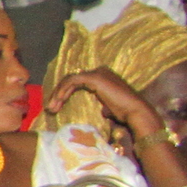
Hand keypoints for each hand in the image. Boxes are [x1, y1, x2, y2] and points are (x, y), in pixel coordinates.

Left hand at [44, 70, 167, 147]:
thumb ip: (104, 106)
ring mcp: (97, 73)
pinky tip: (57, 101)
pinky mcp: (95, 77)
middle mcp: (100, 72)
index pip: (76, 82)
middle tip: (50, 109)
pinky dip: (63, 91)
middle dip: (58, 94)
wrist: (136, 113)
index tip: (55, 108)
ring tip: (51, 108)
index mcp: (102, 78)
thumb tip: (103, 111)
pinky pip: (72, 81)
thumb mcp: (111, 108)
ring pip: (69, 80)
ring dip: (58, 94)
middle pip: (71, 80)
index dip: (63, 93)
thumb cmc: (125, 114)